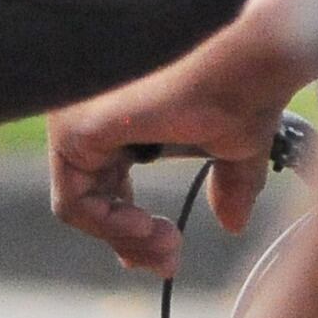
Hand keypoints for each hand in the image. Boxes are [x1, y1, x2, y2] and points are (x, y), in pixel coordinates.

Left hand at [47, 0, 317, 279]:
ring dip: (126, 239)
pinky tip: (150, 226)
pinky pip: (73, 202)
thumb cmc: (241, 85)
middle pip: (87, 196)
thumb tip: (231, 222)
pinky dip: (110, 227)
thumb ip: (226, 183)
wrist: (244, 54)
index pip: (102, 178)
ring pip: (79, 205)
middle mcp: (85, 113)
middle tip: (169, 262)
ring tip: (168, 245)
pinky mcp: (73, 129)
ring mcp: (73, 119)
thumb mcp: (232, 143)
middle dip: (129, 239)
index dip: (128, 224)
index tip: (168, 252)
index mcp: (119, 114)